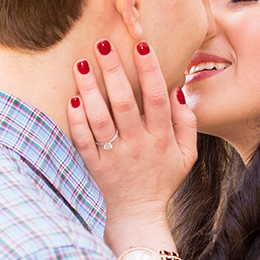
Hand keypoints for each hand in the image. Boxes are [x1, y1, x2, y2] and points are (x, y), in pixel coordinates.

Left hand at [68, 40, 196, 238]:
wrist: (139, 216)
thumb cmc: (163, 179)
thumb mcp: (187, 155)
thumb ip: (186, 123)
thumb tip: (176, 91)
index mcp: (161, 139)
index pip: (156, 98)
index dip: (150, 71)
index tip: (141, 45)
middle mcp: (137, 145)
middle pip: (124, 103)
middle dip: (114, 71)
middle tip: (102, 44)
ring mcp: (114, 156)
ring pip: (100, 119)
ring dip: (90, 90)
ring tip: (81, 63)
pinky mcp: (95, 167)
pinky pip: (83, 141)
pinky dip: (77, 121)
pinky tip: (72, 99)